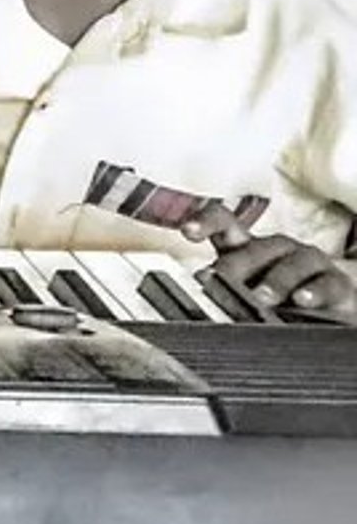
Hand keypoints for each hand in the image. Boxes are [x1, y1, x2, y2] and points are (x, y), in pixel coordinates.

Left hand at [183, 202, 356, 322]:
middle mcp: (275, 249)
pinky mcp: (336, 283)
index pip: (223, 222)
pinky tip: (302, 301)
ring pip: (291, 263)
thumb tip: (197, 291)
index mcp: (247, 247)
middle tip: (223, 283)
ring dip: (275, 281)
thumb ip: (221, 287)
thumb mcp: (244, 289)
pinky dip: (313, 292)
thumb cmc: (277, 293)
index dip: (205, 222)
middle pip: (255, 249)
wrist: (329, 301)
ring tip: (262, 298)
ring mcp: (307, 262)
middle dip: (237, 266)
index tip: (188, 231)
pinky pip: (326, 284)